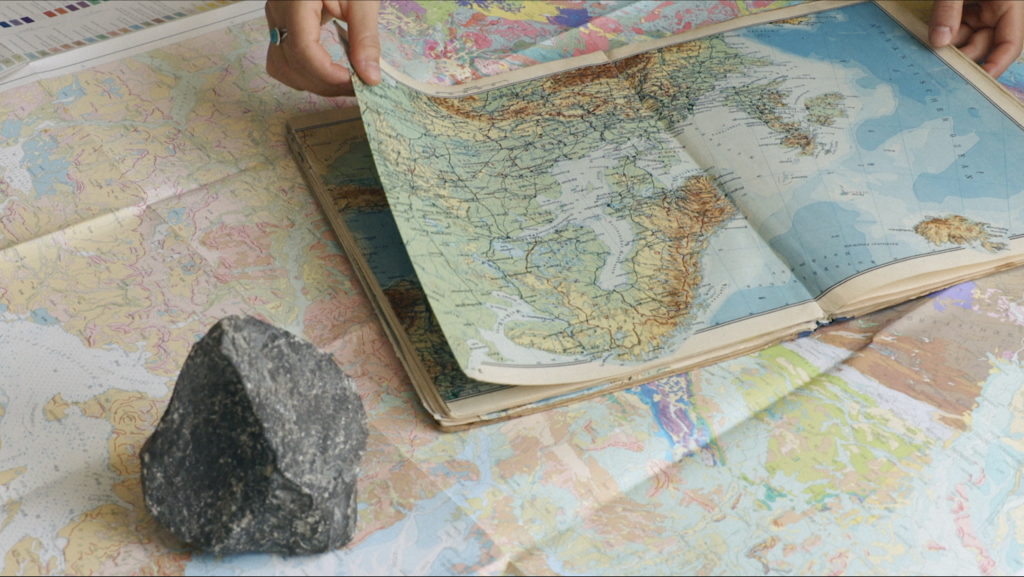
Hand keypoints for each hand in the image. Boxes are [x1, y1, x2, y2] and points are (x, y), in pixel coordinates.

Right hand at [265, 1, 380, 95]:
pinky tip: (327, 73)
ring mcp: (274, 20)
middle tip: (357, 86)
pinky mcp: (280, 26)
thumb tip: (370, 78)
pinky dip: (303, 74)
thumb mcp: (361, 1)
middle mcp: (278, 11)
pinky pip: (282, 61)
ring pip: (281, 68)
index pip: (303, 50)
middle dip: (326, 84)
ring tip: (343, 82)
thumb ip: (365, 38)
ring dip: (312, 83)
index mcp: (296, 0)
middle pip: (292, 64)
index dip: (329, 74)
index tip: (356, 82)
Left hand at [929, 0, 1023, 77]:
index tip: (976, 81)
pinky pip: (953, 31)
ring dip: (947, 48)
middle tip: (937, 66)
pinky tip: (927, 40)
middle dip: (961, 57)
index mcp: (1009, 4)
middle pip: (982, 46)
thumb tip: (939, 41)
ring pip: (965, 41)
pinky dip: (940, 37)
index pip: (1010, 43)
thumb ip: (948, 9)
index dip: (996, 65)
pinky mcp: (962, 11)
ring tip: (927, 49)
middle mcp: (995, 13)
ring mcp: (979, 13)